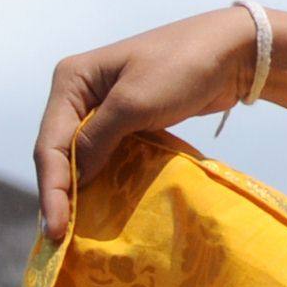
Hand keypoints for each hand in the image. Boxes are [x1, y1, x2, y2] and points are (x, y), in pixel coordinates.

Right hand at [34, 9, 264, 236]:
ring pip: (83, 155)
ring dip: (80, 188)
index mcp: (71, 80)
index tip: (56, 227)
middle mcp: (81, 93)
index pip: (51, 143)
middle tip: (60, 235)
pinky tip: (102, 204)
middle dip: (61, 192)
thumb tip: (74, 178)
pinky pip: (108, 154)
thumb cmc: (183, 66)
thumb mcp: (134, 104)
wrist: (235, 51)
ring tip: (74, 229)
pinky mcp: (130, 119)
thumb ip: (98, 140)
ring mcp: (105, 107)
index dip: (52, 188)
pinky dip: (103, 177)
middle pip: (61, 152)